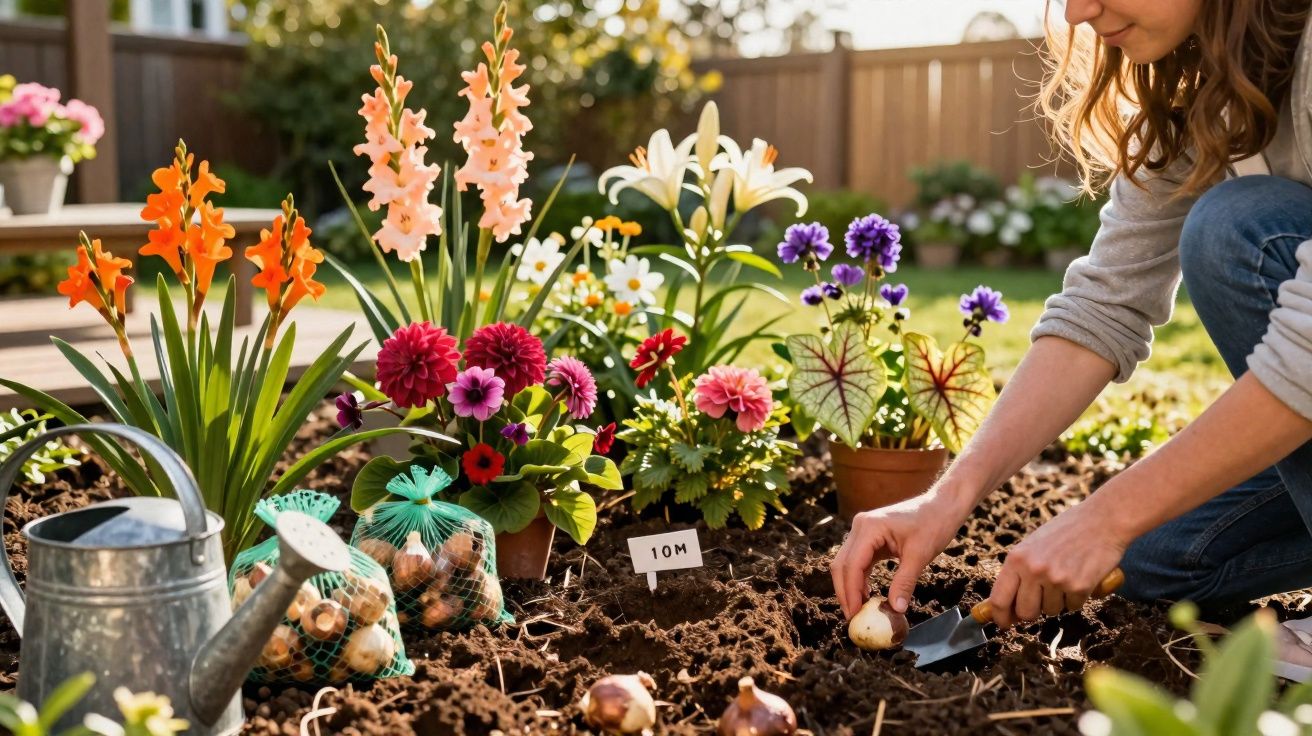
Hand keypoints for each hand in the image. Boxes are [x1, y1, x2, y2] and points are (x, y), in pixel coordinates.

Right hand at [831, 485, 972, 619]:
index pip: (852, 564)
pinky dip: (859, 578)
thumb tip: (895, 609)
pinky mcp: (869, 536)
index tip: (854, 614)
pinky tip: (866, 594)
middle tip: (852, 617)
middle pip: (842, 564)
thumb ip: (905, 582)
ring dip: (850, 586)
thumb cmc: (934, 524)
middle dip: (845, 592)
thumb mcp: (920, 555)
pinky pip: (858, 560)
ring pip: (846, 563)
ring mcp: (863, 530)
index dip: (850, 592)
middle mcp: (860, 526)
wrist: (942, 506)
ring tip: (858, 610)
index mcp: (869, 527)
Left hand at [987, 501, 1128, 627]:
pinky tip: (1080, 577)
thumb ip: (1018, 571)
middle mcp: (1033, 570)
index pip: (999, 599)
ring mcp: (1056, 579)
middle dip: (1032, 613)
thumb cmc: (1066, 531)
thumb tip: (1006, 604)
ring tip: (1065, 578)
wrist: (1103, 520)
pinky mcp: (1079, 586)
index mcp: (1016, 558)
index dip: (1000, 617)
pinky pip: (1073, 606)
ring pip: (1051, 611)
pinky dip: (1077, 598)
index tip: (1004, 624)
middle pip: (1025, 612)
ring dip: (1058, 602)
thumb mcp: (1032, 546)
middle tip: (1041, 602)